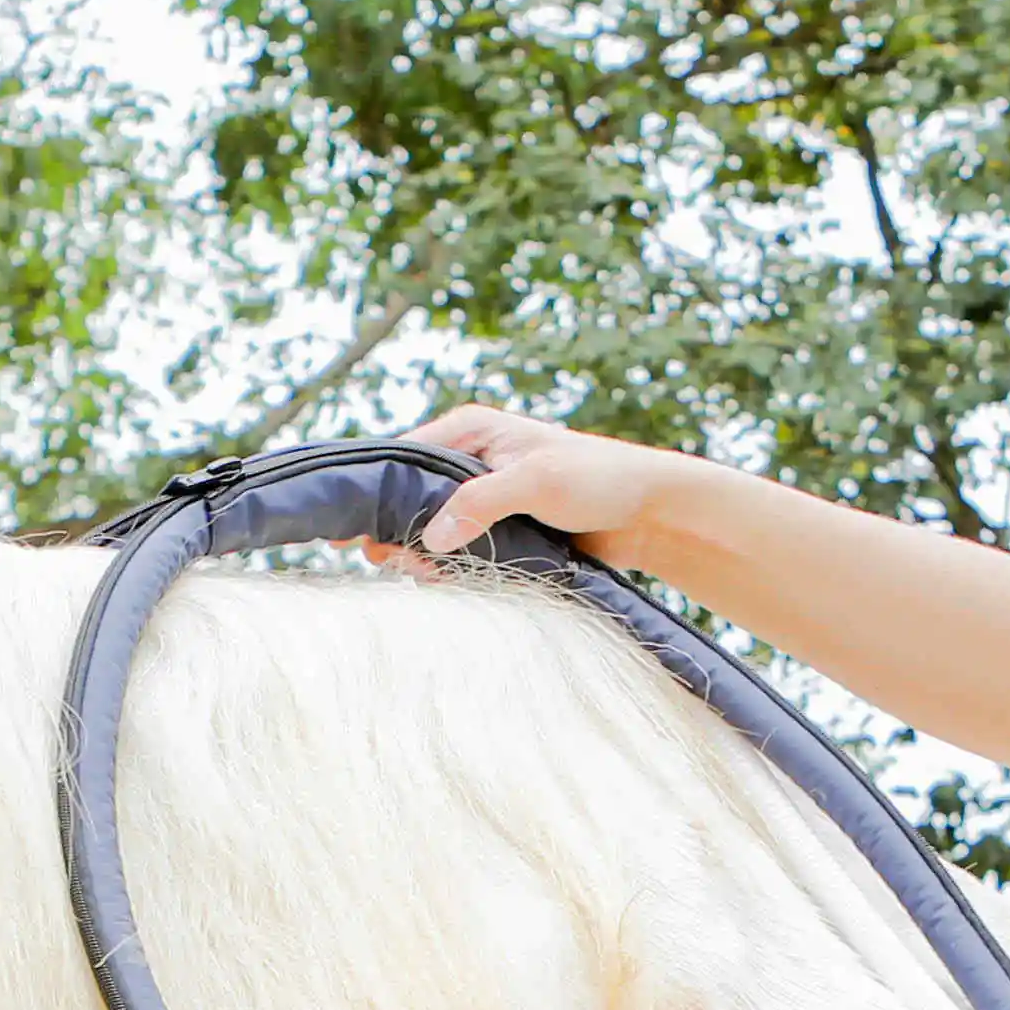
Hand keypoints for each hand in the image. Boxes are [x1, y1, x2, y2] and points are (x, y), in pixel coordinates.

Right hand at [403, 405, 685, 567]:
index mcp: (470, 429)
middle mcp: (469, 457)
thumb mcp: (536, 481)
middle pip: (409, 495)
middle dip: (399, 530)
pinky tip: (444, 580)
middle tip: (398, 565)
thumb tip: (431, 538)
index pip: (402, 455)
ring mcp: (481, 494)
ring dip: (422, 553)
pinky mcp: (497, 525)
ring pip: (430, 525)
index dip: (377, 492)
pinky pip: (458, 545)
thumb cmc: (598, 478)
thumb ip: (481, 502)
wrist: (647, 512)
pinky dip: (448, 563)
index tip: (362, 532)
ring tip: (424, 577)